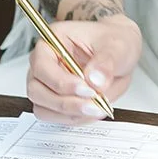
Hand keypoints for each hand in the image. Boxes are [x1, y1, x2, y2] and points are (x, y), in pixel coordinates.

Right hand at [27, 15, 142, 122]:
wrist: (120, 54)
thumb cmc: (114, 42)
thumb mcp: (117, 46)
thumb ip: (106, 62)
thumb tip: (95, 80)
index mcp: (53, 40)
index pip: (42, 66)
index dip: (61, 82)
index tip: (87, 89)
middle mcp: (46, 63)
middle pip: (36, 91)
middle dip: (65, 103)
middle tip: (92, 104)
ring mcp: (48, 84)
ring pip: (44, 109)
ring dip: (70, 114)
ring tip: (96, 108)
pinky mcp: (57, 101)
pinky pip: (58, 117)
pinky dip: (76, 118)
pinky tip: (94, 110)